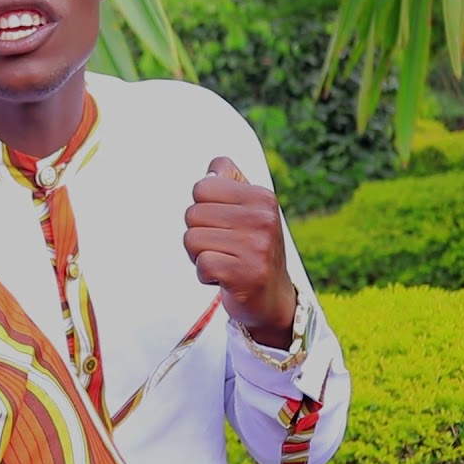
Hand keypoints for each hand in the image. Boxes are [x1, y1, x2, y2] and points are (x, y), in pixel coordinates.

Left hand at [184, 157, 295, 348]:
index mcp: (262, 197)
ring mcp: (257, 247)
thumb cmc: (251, 248)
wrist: (271, 297)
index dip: (202, 209)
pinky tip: (224, 278)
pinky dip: (205, 274)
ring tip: (224, 261)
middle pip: (192, 214)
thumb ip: (229, 181)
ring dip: (199, 255)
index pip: (201, 187)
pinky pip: (201, 264)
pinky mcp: (246, 274)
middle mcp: (263, 219)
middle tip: (223, 247)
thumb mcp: (247, 209)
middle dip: (199, 234)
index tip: (222, 224)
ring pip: (191, 239)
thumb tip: (214, 166)